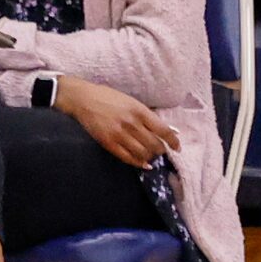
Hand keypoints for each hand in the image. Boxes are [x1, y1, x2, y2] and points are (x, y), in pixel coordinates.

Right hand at [55, 77, 173, 168]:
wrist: (83, 99)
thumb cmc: (108, 97)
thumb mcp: (130, 101)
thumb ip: (146, 115)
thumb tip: (165, 129)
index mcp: (139, 110)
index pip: (163, 130)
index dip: (173, 141)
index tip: (177, 147)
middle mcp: (131, 123)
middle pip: (154, 145)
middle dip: (161, 150)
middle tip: (161, 151)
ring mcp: (119, 134)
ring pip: (143, 154)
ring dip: (150, 157)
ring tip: (150, 155)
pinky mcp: (108, 143)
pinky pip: (128, 158)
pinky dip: (138, 163)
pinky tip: (143, 164)